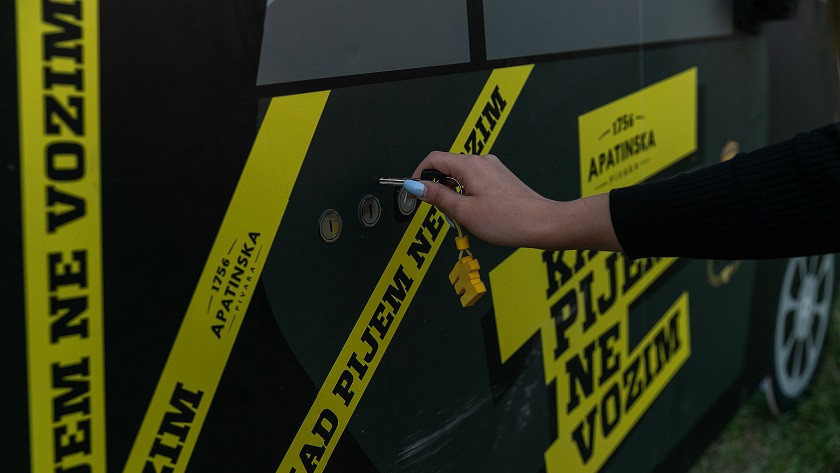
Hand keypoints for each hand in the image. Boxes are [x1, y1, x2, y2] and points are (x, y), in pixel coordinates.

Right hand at [406, 152, 552, 247]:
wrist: (542, 224)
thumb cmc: (508, 219)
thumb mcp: (463, 211)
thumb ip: (436, 197)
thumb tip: (415, 186)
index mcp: (469, 165)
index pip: (433, 159)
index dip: (418, 175)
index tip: (413, 193)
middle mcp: (481, 161)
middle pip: (447, 167)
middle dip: (437, 188)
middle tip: (441, 211)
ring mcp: (493, 168)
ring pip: (460, 176)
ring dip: (453, 193)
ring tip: (462, 216)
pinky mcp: (500, 178)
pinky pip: (474, 181)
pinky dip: (467, 194)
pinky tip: (475, 212)